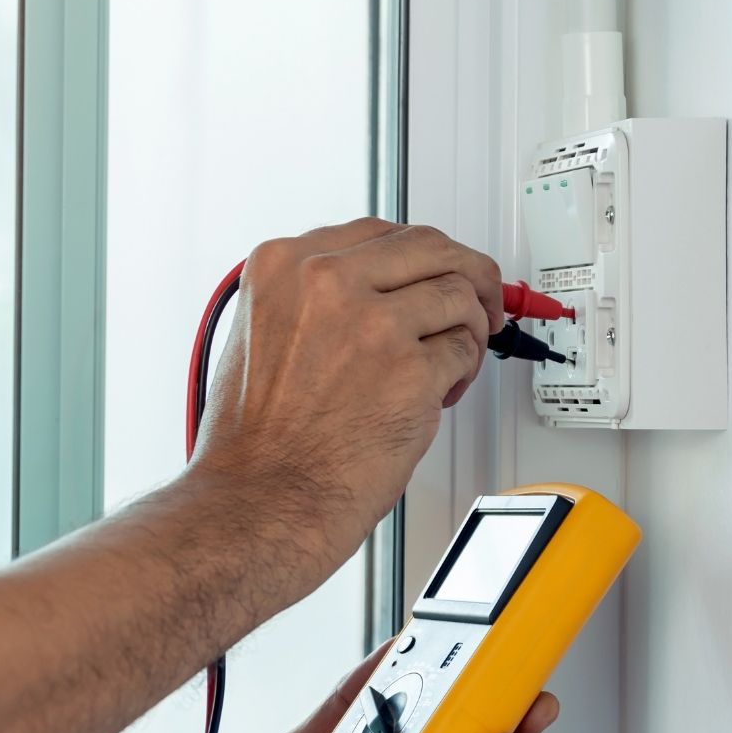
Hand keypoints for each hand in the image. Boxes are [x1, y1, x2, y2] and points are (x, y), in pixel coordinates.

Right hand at [190, 221, 503, 587]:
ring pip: (457, 293)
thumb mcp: (256, 335)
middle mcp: (326, 283)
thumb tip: (368, 286)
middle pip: (428, 246)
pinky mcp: (411, 370)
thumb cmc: (251, 439)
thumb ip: (307, 298)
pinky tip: (439, 392)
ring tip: (451, 360)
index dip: (415, 254)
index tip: (431, 269)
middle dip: (465, 271)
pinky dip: (463, 371)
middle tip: (481, 296)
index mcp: (283, 267)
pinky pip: (465, 349)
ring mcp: (372, 324)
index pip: (377, 232)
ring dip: (468, 326)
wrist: (259, 500)